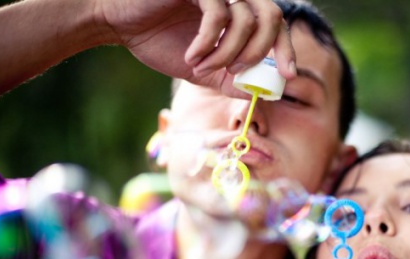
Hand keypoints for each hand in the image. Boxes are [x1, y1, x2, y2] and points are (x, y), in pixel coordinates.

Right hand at [98, 0, 295, 87]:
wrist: (119, 23)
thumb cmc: (161, 42)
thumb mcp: (205, 71)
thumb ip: (233, 81)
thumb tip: (262, 94)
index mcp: (239, 13)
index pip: (277, 26)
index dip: (287, 50)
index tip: (290, 77)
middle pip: (272, 17)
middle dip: (262, 52)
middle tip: (240, 73)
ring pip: (246, 19)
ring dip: (227, 54)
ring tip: (202, 68)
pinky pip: (219, 14)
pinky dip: (209, 42)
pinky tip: (192, 57)